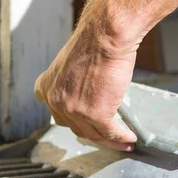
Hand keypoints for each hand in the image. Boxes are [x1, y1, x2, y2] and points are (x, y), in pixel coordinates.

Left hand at [34, 23, 137, 151]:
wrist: (105, 36)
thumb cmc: (94, 41)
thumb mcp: (70, 61)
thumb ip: (72, 80)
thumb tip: (87, 91)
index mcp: (47, 86)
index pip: (56, 112)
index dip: (71, 119)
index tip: (82, 122)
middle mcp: (56, 101)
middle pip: (76, 127)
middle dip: (93, 133)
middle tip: (106, 135)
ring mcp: (75, 110)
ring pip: (93, 134)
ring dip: (110, 141)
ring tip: (123, 142)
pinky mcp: (96, 115)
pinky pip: (110, 132)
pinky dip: (121, 137)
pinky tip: (130, 137)